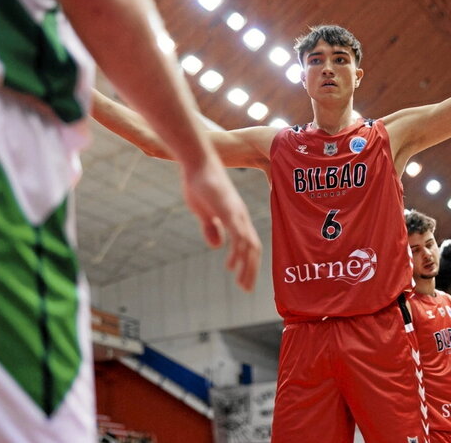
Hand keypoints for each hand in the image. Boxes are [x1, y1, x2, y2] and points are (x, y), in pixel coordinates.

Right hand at [182, 156, 261, 290]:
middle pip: (253, 248)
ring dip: (246, 266)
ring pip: (249, 245)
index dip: (248, 263)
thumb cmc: (199, 184)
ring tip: (241, 284)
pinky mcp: (228, 210)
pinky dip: (237, 252)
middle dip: (251, 270)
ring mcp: (236, 213)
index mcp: (236, 218)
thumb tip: (217, 245)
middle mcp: (241, 217)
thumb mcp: (204, 212)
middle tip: (245, 289)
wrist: (196, 162)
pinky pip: (237, 235)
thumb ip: (211, 227)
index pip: (249, 244)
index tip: (243, 280)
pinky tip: (231, 265)